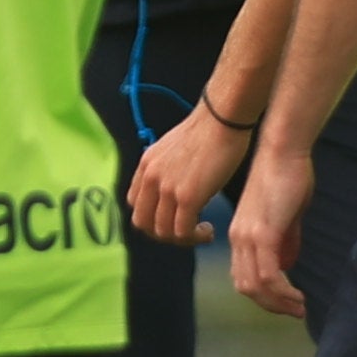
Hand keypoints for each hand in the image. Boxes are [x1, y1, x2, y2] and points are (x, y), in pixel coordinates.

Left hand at [127, 100, 251, 245]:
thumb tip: (173, 188)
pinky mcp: (188, 197)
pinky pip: (183, 231)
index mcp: (146, 166)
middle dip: (163, 233)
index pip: (135, 204)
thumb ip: (166, 169)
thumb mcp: (172, 148)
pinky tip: (208, 229)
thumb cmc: (208, 131)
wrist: (222, 118)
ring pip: (163, 231)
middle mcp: (151, 178)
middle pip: (143, 223)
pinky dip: (195, 237)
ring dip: (182, 238)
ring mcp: (167, 188)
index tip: (171, 219)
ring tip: (200, 231)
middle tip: (184, 232)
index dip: (152, 217)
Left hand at [225, 140, 314, 318]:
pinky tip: (298, 296)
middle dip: (271, 305)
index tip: (286, 302)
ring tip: (299, 307)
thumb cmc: (288, 175)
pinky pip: (268, 274)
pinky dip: (282, 292)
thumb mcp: (286, 214)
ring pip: (255, 286)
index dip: (263, 295)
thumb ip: (285, 239)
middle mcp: (239, 237)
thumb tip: (287, 263)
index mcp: (241, 233)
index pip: (243, 275)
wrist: (283, 149)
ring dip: (278, 302)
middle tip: (295, 310)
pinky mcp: (264, 233)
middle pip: (246, 286)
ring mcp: (249, 236)